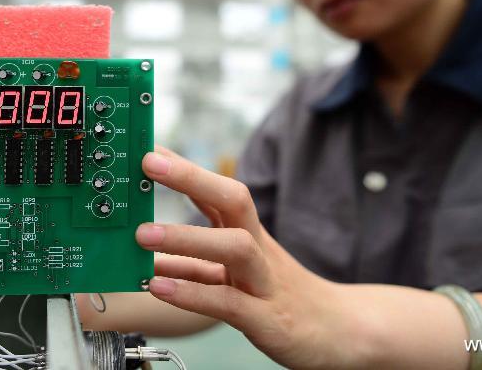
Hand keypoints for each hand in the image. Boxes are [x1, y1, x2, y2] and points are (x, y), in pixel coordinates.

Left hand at [135, 146, 359, 369]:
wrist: (338, 331)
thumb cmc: (281, 296)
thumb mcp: (239, 270)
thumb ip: (196, 259)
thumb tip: (150, 249)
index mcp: (249, 234)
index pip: (219, 190)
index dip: (186, 169)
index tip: (151, 149)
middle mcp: (258, 249)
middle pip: (234, 200)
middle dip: (192, 178)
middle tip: (148, 164)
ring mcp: (265, 282)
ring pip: (233, 247)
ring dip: (188, 237)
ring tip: (144, 235)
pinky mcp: (268, 319)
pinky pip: (228, 302)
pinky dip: (192, 294)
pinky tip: (159, 287)